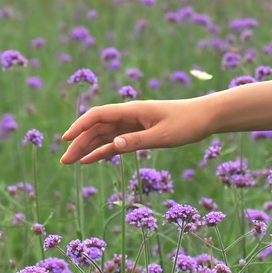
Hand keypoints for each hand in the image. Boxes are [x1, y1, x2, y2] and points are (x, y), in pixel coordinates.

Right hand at [58, 98, 215, 164]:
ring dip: (88, 148)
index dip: (79, 126)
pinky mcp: (140, 132)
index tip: (65, 140)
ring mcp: (133, 124)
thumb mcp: (163, 135)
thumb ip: (137, 140)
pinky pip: (117, 141)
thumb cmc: (188, 123)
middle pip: (97, 128)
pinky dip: (104, 150)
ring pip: (104, 135)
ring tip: (71, 162)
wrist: (206, 117)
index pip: (98, 115)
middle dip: (79, 143)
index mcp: (132, 110)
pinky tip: (91, 159)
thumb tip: (112, 145)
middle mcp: (129, 115)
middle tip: (64, 161)